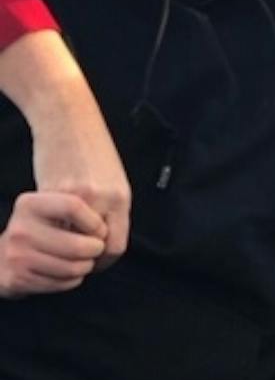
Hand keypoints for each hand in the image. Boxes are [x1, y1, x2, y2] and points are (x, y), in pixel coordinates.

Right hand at [0, 31, 129, 266]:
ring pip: (74, 241)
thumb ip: (108, 209)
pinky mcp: (55, 190)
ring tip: (61, 246)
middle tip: (74, 259)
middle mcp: (105, 199)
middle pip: (97, 248)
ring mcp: (80, 196)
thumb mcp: (110, 180)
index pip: (117, 247)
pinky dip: (51, 234)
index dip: (103, 260)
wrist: (68, 119)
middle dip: (85, 259)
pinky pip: (55, 225)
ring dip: (66, 250)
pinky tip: (48, 230)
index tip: (92, 260)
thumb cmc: (89, 150)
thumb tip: (101, 238)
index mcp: (120, 198)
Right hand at [0, 191, 106, 297]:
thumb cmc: (41, 228)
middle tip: (97, 248)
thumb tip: (106, 230)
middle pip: (78, 245)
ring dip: (86, 266)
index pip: (73, 206)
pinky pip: (63, 283)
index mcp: (31, 204)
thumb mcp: (52, 210)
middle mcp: (20, 229)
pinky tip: (69, 272)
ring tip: (85, 260)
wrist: (2, 256)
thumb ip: (77, 210)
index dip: (95, 221)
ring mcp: (16, 255)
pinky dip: (73, 279)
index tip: (100, 228)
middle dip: (96, 250)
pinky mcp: (16, 278)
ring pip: (73, 267)